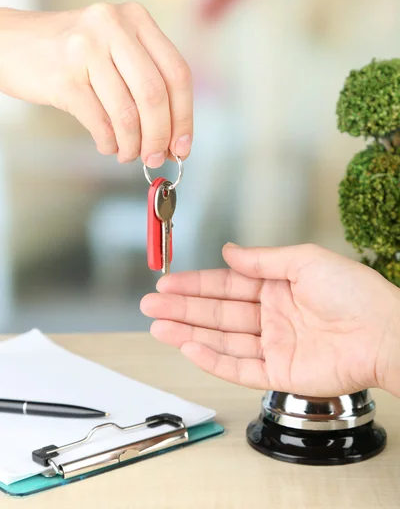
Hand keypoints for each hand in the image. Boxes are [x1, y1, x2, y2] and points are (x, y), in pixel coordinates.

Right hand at [0, 3, 191, 164]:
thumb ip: (145, 83)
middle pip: (155, 95)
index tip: (182, 146)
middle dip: (160, 136)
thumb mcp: (114, 50)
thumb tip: (173, 139)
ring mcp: (86, 49)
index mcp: (136, 18)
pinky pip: (100, 123)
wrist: (11, 43)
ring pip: (127, 113)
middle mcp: (113, 27)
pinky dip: (109, 143)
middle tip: (156, 158)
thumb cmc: (71, 54)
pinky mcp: (64, 76)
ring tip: (128, 154)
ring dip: (133, 145)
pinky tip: (108, 145)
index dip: (184, 116)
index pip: (177, 73)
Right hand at [141, 243, 399, 396]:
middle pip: (218, 312)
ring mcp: (274, 345)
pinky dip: (212, 358)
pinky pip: (239, 367)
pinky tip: (189, 346)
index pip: (227, 284)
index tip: (168, 283)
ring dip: (188, 332)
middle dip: (182, 308)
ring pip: (222, 339)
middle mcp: (272, 316)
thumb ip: (262, 260)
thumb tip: (229, 251)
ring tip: (157, 326)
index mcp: (278, 287)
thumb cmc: (354, 292)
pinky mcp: (279, 373)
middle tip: (150, 305)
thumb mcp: (304, 260)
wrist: (384, 332)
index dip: (196, 284)